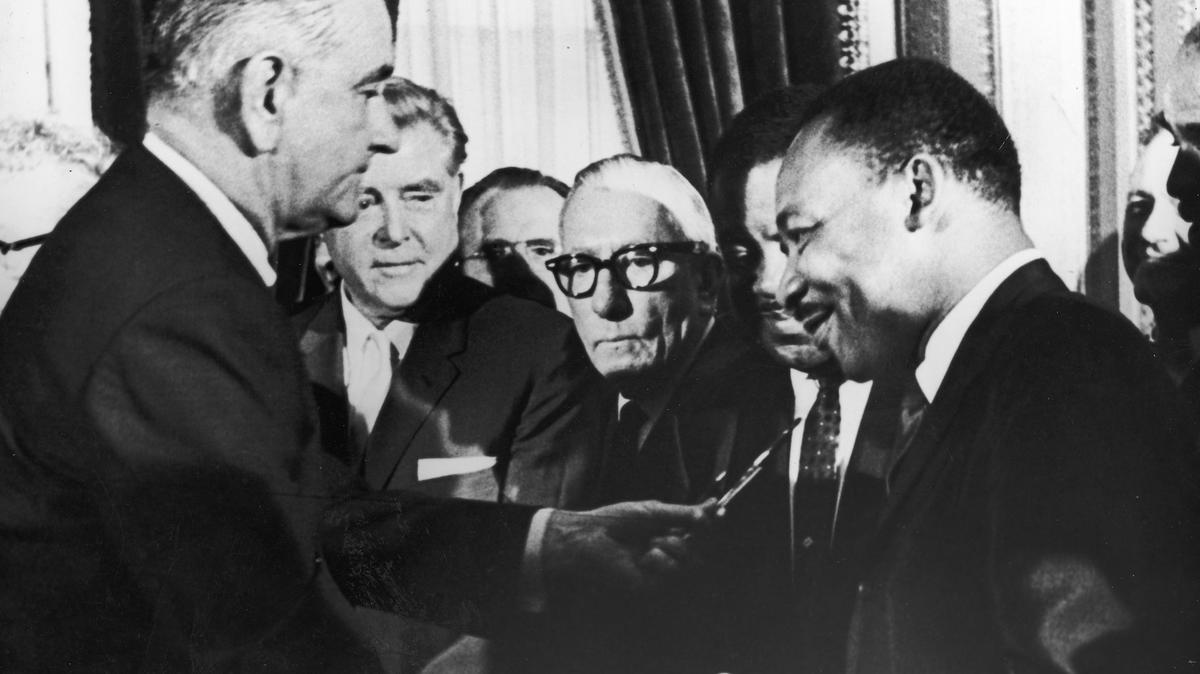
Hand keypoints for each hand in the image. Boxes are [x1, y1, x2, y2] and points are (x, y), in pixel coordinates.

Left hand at [541, 500, 711, 607]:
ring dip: (675, 547)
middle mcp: (667, 550)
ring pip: (691, 562)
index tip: (720, 510)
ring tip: (653, 542)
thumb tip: (711, 509)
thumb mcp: (652, 511)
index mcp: (666, 530)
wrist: (590, 539)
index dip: (710, 521)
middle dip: (698, 536)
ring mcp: (662, 568)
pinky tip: (645, 557)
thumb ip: (683, 513)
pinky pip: (674, 573)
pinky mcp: (654, 584)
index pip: (697, 529)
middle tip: (693, 527)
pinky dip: (662, 561)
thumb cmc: (615, 521)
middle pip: (701, 548)